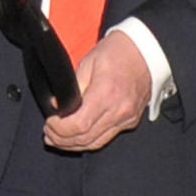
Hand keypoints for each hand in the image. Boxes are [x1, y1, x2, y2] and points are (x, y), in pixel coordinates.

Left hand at [43, 31, 151, 151]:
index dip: (59, 129)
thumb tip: (58, 106)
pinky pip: (106, 137)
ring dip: (73, 144)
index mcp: (107, 93)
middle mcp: (120, 110)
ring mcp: (127, 118)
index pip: (79, 125)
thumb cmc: (118, 52)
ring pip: (95, 143)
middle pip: (85, 138)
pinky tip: (78, 136)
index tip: (50, 122)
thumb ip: (73, 88)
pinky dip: (89, 140)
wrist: (147, 51)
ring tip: (58, 138)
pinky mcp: (131, 121)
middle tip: (49, 133)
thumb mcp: (88, 63)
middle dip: (61, 139)